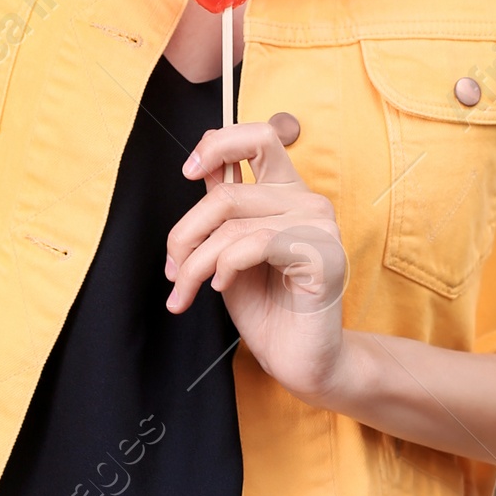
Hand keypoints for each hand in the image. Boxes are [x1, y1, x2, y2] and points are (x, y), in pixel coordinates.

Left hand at [165, 120, 348, 405]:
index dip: (218, 144)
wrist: (297, 360)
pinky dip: (226, 265)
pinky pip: (257, 243)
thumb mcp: (229, 248)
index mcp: (287, 191)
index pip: (259, 136)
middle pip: (228, 192)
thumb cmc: (266, 305)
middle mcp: (307, 200)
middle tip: (172, 268)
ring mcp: (320, 225)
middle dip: (186, 231)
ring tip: (187, 288)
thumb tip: (202, 167)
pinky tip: (222, 286)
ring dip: (197, 261)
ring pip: (234, 223)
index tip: (188, 171)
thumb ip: (222, 207)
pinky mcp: (324, 255)